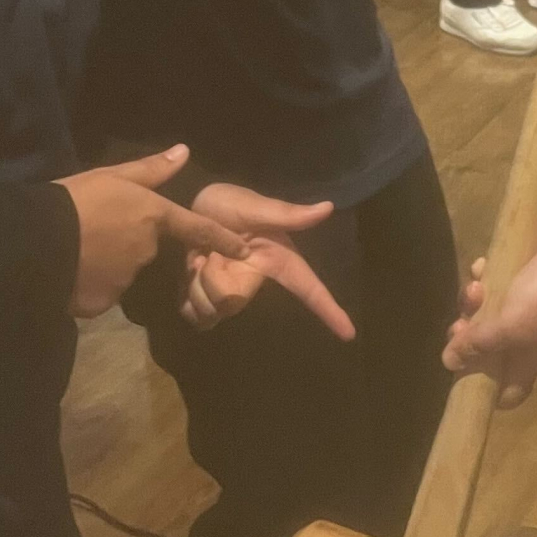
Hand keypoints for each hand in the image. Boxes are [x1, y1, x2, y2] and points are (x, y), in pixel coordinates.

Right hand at [59, 145, 254, 318]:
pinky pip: (101, 291)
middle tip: (93, 231)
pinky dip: (90, 284)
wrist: (36, 241)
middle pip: (145, 248)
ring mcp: (126, 279)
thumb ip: (150, 169)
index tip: (244, 249)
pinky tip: (69, 272)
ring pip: (122, 271)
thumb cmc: (75, 200)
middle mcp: (147, 250)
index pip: (197, 228)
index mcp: (153, 216)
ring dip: (107, 263)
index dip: (223, 239)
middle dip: (127, 243)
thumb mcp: (111, 176)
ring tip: (76, 250)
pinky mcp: (103, 302)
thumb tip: (184, 151)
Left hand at [179, 183, 351, 336]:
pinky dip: (187, 301)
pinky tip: (188, 278)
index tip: (350, 334)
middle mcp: (255, 282)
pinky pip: (196, 316)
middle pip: (233, 302)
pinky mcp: (206, 297)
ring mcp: (230, 292)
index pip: (307, 287)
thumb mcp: (255, 207)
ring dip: (195, 286)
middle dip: (212, 280)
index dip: (329, 310)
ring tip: (196, 260)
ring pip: (212, 310)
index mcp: (275, 261)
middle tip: (204, 254)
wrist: (190, 207)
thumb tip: (327, 207)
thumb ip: (288, 214)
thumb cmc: (228, 203)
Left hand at [442, 217, 536, 409]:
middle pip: (485, 351)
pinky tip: (482, 265)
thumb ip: (477, 345)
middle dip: (467, 337)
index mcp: (524, 362)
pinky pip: (494, 285)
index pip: (507, 394)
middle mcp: (523, 341)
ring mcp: (523, 311)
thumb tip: (448, 362)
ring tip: (476, 287)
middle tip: (461, 324)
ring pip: (484, 315)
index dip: (484, 391)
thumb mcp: (507, 327)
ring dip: (472, 301)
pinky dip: (484, 276)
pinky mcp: (521, 281)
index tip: (463, 378)